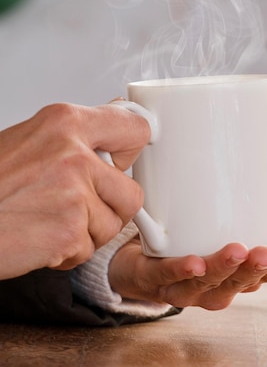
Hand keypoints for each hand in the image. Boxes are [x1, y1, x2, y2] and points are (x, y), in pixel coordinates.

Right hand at [0, 103, 150, 279]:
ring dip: (85, 232)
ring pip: (112, 224)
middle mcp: (74, 152)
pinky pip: (90, 248)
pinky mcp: (69, 229)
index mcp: (64, 121)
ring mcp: (74, 192)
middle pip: (132, 191)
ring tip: (47, 221)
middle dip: (108, 208)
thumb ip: (77, 135)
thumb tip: (118, 114)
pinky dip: (67, 252)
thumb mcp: (30, 139)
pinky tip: (38, 238)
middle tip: (73, 207)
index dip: (133, 150)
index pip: (135, 127)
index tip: (128, 160)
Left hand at [108, 189, 266, 309]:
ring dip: (222, 268)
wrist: (140, 259)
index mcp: (237, 274)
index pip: (266, 276)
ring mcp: (185, 286)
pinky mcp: (155, 277)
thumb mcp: (237, 221)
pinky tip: (193, 261)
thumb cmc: (197, 241)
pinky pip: (168, 276)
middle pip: (239, 283)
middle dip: (254, 269)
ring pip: (207, 283)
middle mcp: (215, 286)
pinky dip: (181, 270)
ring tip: (236, 251)